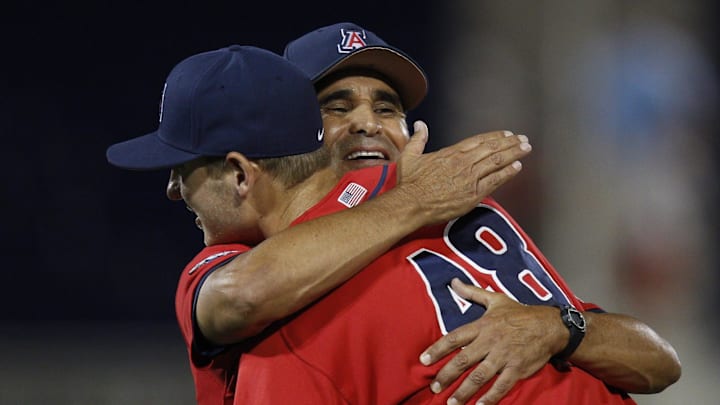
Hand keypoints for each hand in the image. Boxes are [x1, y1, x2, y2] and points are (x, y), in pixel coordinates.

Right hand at [396, 121, 530, 224]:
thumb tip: (420, 126)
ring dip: (513, 154)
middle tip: (523, 140)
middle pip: (492, 149)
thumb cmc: (409, 183)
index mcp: (451, 153)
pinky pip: (495, 180)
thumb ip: (418, 139)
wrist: (411, 204)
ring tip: (525, 149)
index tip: (506, 134)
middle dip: (510, 143)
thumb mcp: (409, 156)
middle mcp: (463, 162)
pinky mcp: (473, 194)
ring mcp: (470, 178)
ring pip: (497, 162)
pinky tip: (517, 167)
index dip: (495, 137)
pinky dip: (507, 173)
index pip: (479, 141)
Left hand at [419, 278, 562, 404]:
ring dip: (464, 391)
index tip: (423, 360)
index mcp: (482, 326)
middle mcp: (490, 342)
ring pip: (479, 377)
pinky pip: (501, 386)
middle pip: (463, 360)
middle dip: (446, 375)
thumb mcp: (496, 299)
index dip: (437, 349)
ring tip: (451, 402)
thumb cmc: (520, 313)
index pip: (454, 338)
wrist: (549, 326)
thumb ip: (472, 292)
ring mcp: (503, 357)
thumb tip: (453, 282)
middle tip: (434, 386)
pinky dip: (490, 398)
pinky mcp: (516, 369)